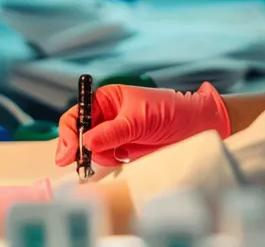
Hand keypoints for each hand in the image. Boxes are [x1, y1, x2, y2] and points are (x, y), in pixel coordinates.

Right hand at [54, 83, 230, 165]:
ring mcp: (113, 135)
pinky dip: (105, 164)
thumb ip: (112, 132)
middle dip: (77, 148)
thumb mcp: (139, 119)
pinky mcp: (122, 151)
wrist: (195, 128)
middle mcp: (105, 117)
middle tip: (76, 164)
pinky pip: (104, 160)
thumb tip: (87, 142)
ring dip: (94, 157)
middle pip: (78, 134)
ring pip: (91, 150)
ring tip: (112, 157)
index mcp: (105, 100)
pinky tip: (116, 162)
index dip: (70, 132)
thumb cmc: (169, 112)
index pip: (77, 115)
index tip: (69, 152)